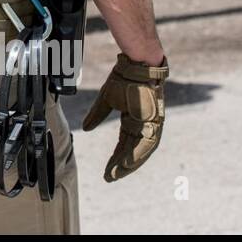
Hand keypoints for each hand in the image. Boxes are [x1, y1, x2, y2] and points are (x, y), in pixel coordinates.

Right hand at [82, 53, 167, 181]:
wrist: (137, 64)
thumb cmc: (124, 77)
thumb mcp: (106, 99)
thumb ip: (97, 115)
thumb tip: (86, 129)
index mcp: (132, 120)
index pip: (124, 144)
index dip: (115, 157)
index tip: (106, 170)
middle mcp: (144, 124)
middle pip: (133, 150)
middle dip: (122, 165)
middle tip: (110, 177)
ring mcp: (151, 123)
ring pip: (142, 149)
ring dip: (130, 163)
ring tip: (117, 173)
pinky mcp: (155, 120)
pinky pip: (148, 141)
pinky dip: (139, 153)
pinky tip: (128, 162)